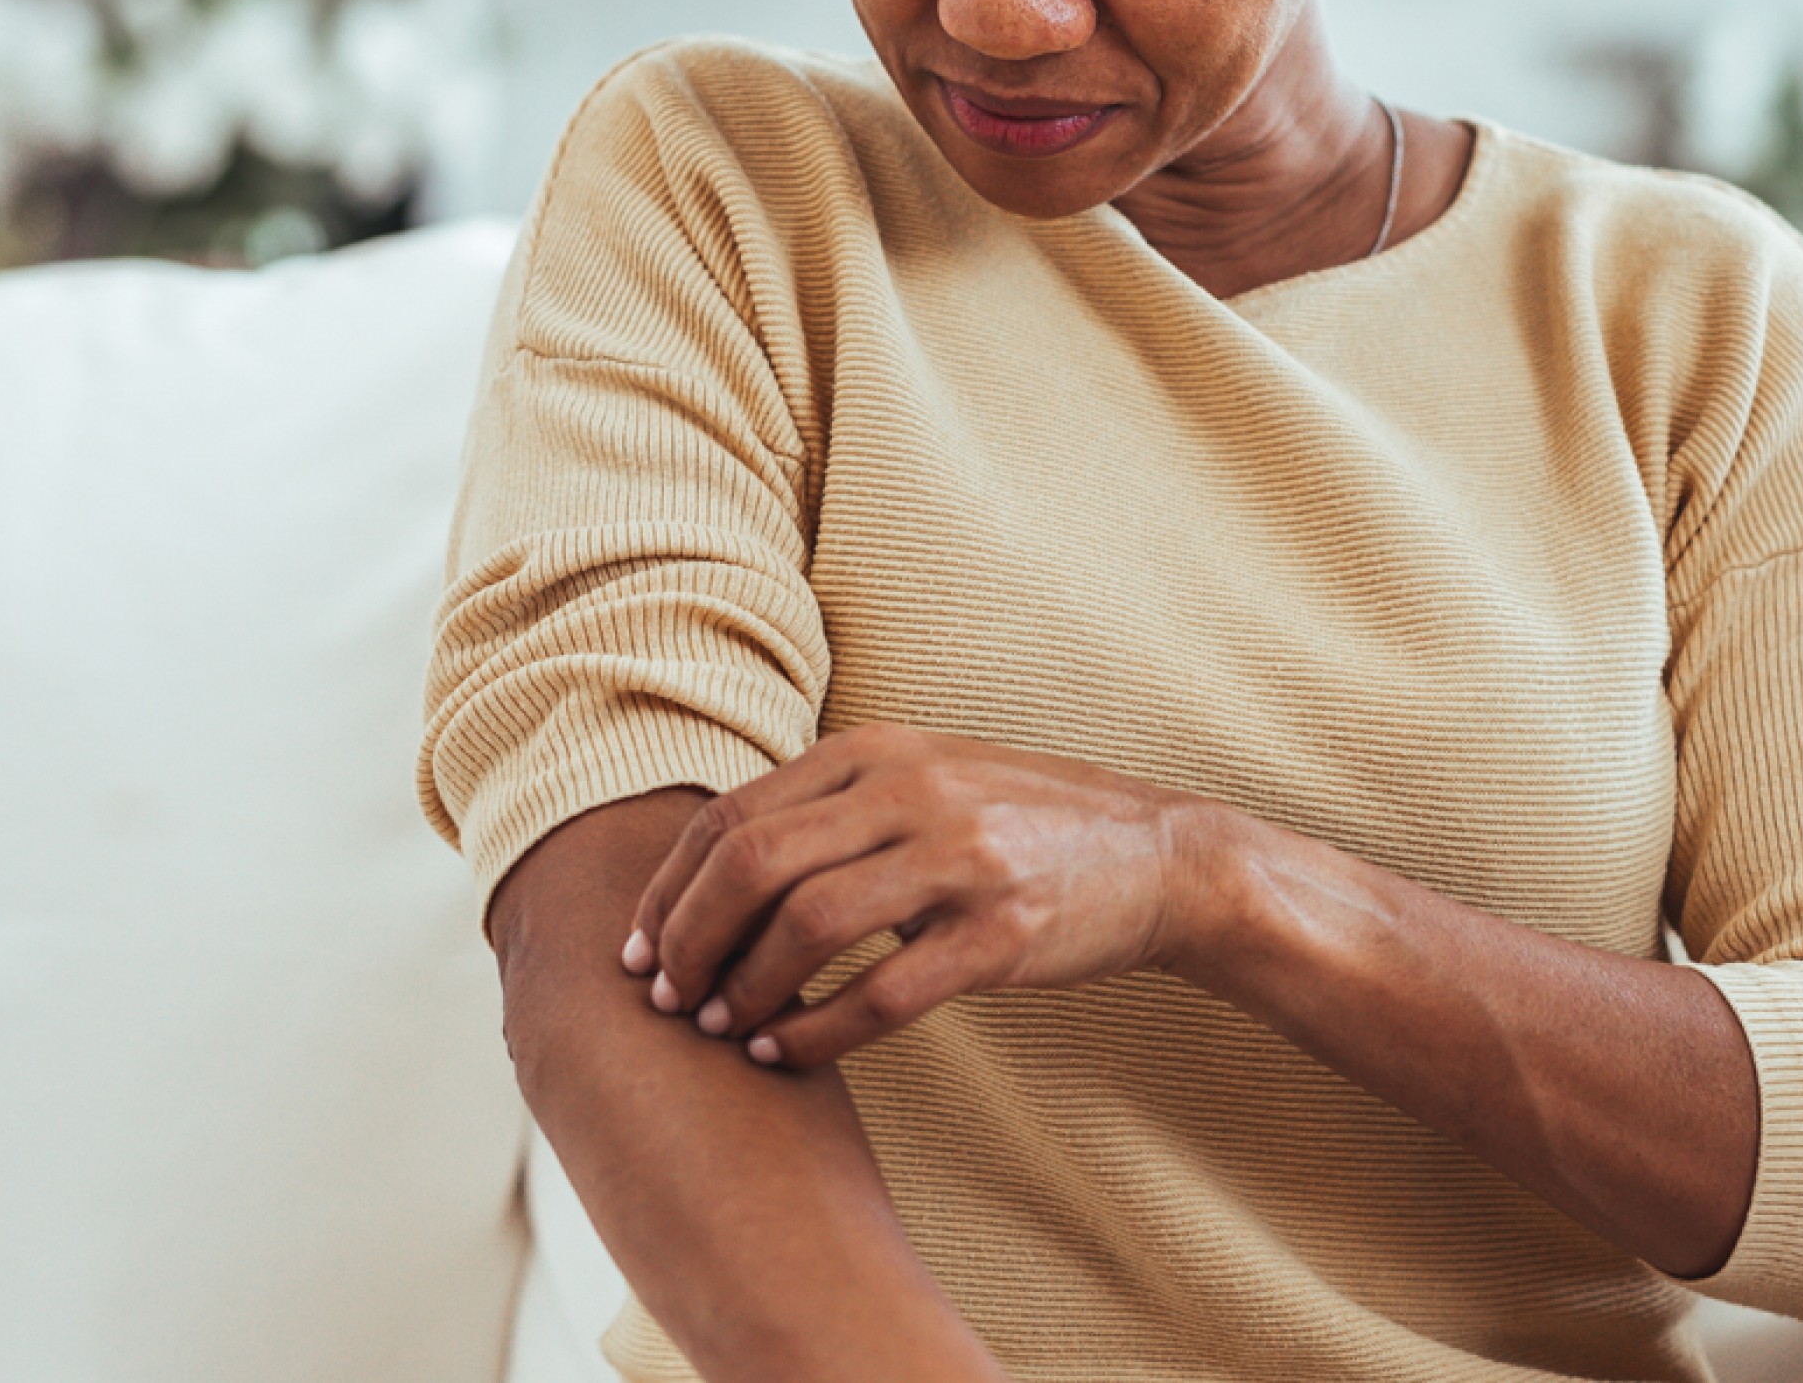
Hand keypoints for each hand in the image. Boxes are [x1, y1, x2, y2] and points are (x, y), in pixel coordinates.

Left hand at [624, 724, 1215, 1067]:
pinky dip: (815, 1031)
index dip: (667, 890)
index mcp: (879, 751)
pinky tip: (786, 1051)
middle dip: (688, 942)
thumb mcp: (930, 777)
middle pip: (751, 865)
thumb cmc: (1030, 825)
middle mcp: (910, 791)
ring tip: (722, 1028)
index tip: (639, 949)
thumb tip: (719, 860)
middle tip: (667, 999)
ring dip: (743, 990)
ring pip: (804, 926)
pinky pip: (880, 992)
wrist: (1163, 855)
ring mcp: (959, 859)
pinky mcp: (1000, 932)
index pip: (732, 815)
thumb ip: (837, 801)